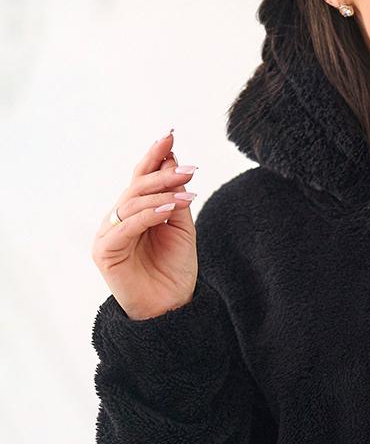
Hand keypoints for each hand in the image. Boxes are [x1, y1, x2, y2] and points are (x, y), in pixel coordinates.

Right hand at [91, 130, 200, 320]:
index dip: (154, 156)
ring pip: (131, 202)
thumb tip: (174, 161)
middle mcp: (118, 219)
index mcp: (134, 211)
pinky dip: (148, 215)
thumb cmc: (174, 271)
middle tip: (189, 168)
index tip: (170, 135)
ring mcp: (108, 233)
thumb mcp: (181, 229)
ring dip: (160, 194)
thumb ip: (176, 199)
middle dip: (162, 173)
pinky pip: (126, 226)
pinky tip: (169, 208)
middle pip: (136, 186)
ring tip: (186, 192)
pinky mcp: (105, 250)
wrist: (170, 308)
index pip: (142, 177)